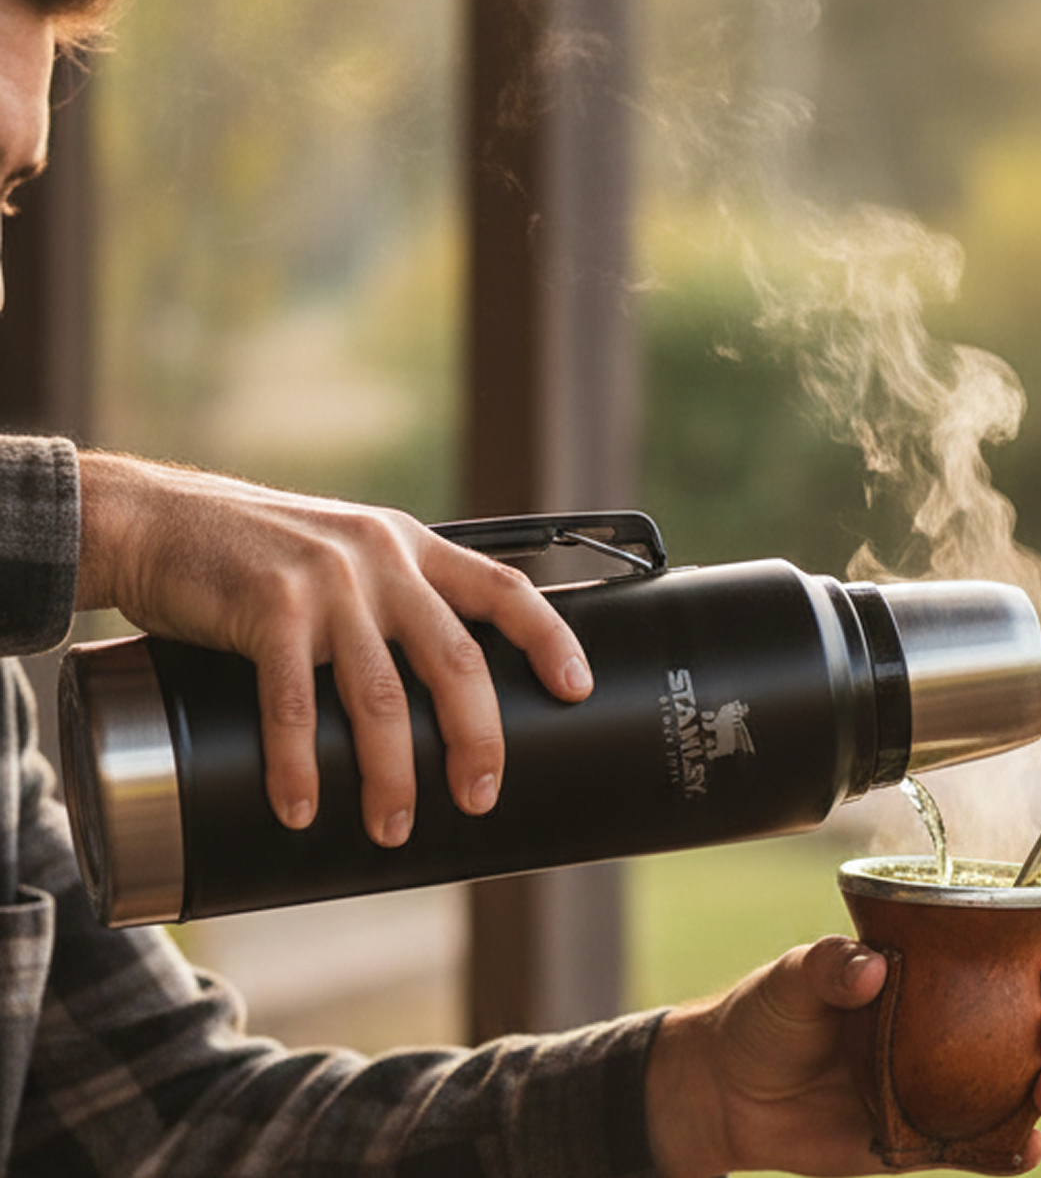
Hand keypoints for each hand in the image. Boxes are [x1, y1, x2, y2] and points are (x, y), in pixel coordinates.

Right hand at [74, 452, 592, 844]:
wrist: (159, 521)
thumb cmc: (254, 553)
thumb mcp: (343, 552)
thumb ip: (389, 598)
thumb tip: (429, 691)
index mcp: (410, 545)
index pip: (502, 587)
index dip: (549, 637)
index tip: (576, 689)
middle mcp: (380, 558)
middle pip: (456, 658)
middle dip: (477, 737)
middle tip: (478, 795)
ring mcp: (326, 583)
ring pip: (382, 695)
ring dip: (392, 773)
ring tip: (393, 825)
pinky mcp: (268, 608)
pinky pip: (294, 704)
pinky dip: (299, 765)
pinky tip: (302, 808)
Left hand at [645, 931, 1040, 1177]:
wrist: (729, 1096)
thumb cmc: (763, 1019)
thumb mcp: (789, 978)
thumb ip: (827, 965)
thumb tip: (873, 967)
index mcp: (925, 970)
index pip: (1007, 950)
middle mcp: (949, 1022)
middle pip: (1039, 1014)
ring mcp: (946, 1082)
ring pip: (1031, 1081)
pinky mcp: (932, 1139)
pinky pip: (991, 1149)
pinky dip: (1020, 1149)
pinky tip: (1027, 1144)